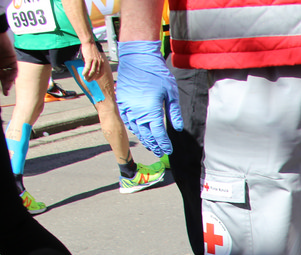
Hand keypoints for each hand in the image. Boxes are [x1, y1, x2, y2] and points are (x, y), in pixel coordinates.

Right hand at [0, 32, 17, 95]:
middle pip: (2, 77)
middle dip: (4, 85)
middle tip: (5, 92)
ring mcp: (5, 61)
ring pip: (8, 74)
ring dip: (8, 81)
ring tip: (7, 88)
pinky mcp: (12, 58)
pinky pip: (14, 69)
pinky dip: (12, 75)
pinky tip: (10, 79)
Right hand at [78, 39, 106, 80]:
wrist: (89, 43)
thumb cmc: (91, 50)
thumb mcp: (96, 57)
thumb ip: (96, 62)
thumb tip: (92, 68)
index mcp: (102, 62)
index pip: (101, 72)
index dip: (98, 77)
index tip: (94, 79)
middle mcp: (99, 62)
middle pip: (96, 73)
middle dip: (92, 78)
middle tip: (88, 80)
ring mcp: (95, 61)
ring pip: (92, 71)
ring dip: (88, 76)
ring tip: (85, 78)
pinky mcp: (89, 59)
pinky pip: (87, 68)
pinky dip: (85, 72)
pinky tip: (83, 74)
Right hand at [115, 41, 183, 156]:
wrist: (137, 58)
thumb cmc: (157, 74)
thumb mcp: (171, 92)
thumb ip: (174, 112)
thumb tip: (178, 128)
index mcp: (151, 110)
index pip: (158, 134)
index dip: (163, 144)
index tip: (168, 150)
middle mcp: (138, 112)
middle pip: (146, 135)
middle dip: (154, 145)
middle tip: (159, 152)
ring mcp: (127, 107)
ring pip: (136, 129)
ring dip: (144, 139)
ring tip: (151, 145)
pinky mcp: (122, 102)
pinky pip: (127, 120)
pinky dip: (134, 128)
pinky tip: (139, 131)